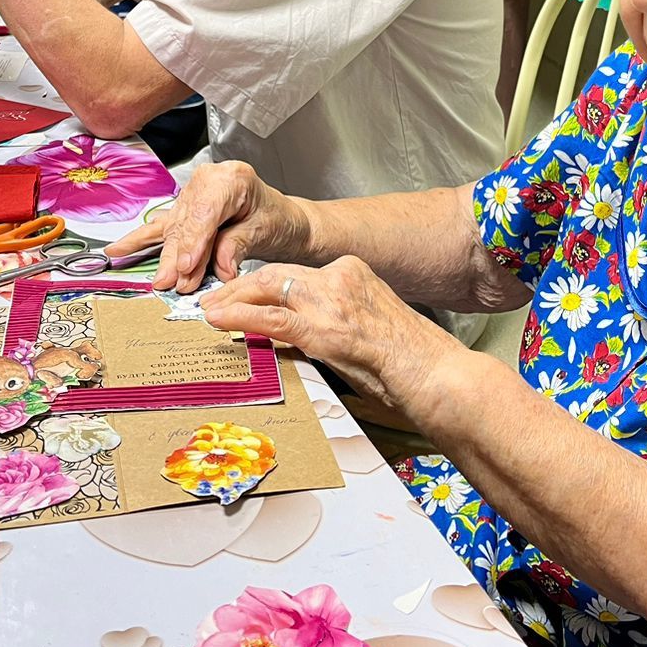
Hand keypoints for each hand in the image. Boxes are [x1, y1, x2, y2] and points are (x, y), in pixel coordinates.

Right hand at [107, 161, 310, 293]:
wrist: (283, 220)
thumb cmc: (277, 219)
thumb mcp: (263, 230)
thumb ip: (236, 247)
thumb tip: (218, 269)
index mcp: (232, 178)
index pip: (206, 212)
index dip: (194, 241)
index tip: (187, 267)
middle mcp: (208, 181)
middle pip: (188, 223)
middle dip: (179, 256)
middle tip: (174, 283)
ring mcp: (193, 195)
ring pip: (174, 229)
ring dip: (166, 257)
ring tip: (159, 280)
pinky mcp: (185, 210)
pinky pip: (161, 227)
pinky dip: (139, 241)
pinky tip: (117, 251)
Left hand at [200, 258, 460, 408]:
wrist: (436, 375)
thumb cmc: (410, 362)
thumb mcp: (368, 327)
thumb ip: (332, 323)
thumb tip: (298, 337)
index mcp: (353, 272)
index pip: (296, 272)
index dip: (263, 282)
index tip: (244, 291)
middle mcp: (340, 276)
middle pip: (276, 274)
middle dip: (240, 285)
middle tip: (215, 296)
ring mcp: (331, 300)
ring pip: (267, 289)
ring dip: (232, 299)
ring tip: (209, 308)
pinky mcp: (324, 329)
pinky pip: (271, 318)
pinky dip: (240, 316)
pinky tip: (220, 320)